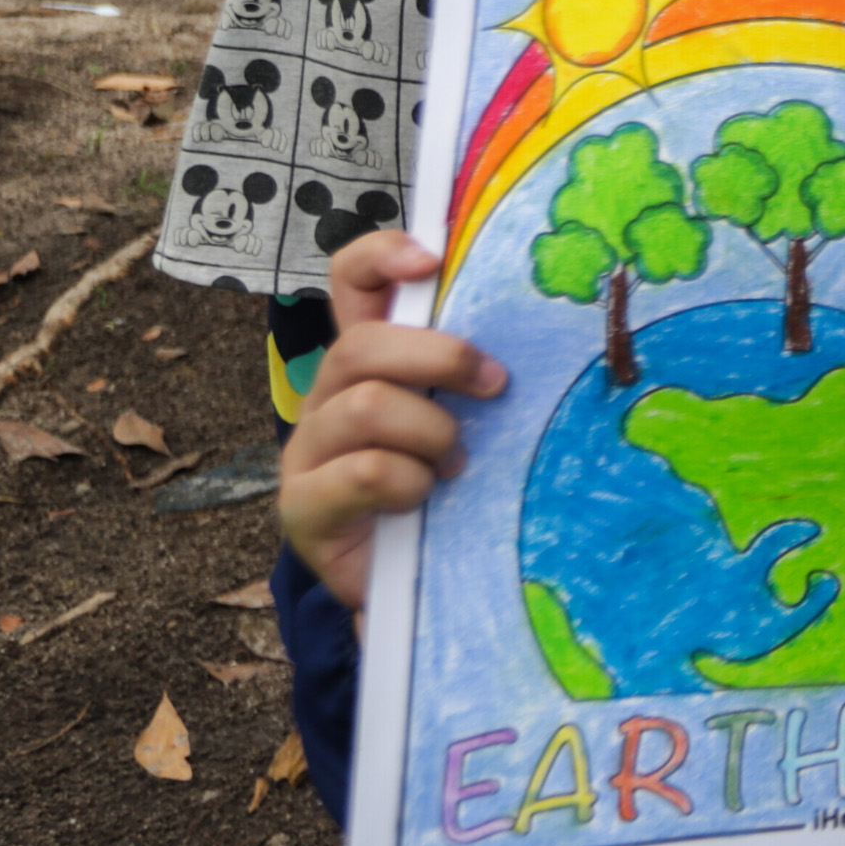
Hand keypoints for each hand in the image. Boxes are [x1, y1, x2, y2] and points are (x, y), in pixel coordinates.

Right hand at [276, 230, 505, 613]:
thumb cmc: (443, 489)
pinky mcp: (303, 506)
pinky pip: (366, 471)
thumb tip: (541, 324)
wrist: (403, 588)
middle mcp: (326, 396)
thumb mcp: (460, 418)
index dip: (381, 257)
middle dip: (441, 358)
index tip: (430, 261)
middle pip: (361, 345)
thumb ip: (469, 373)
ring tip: (454, 462)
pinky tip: (424, 500)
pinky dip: (411, 483)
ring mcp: (306, 451)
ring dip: (430, 432)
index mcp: (366, 362)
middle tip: (495, 386)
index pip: (351, 282)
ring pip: (366, 405)